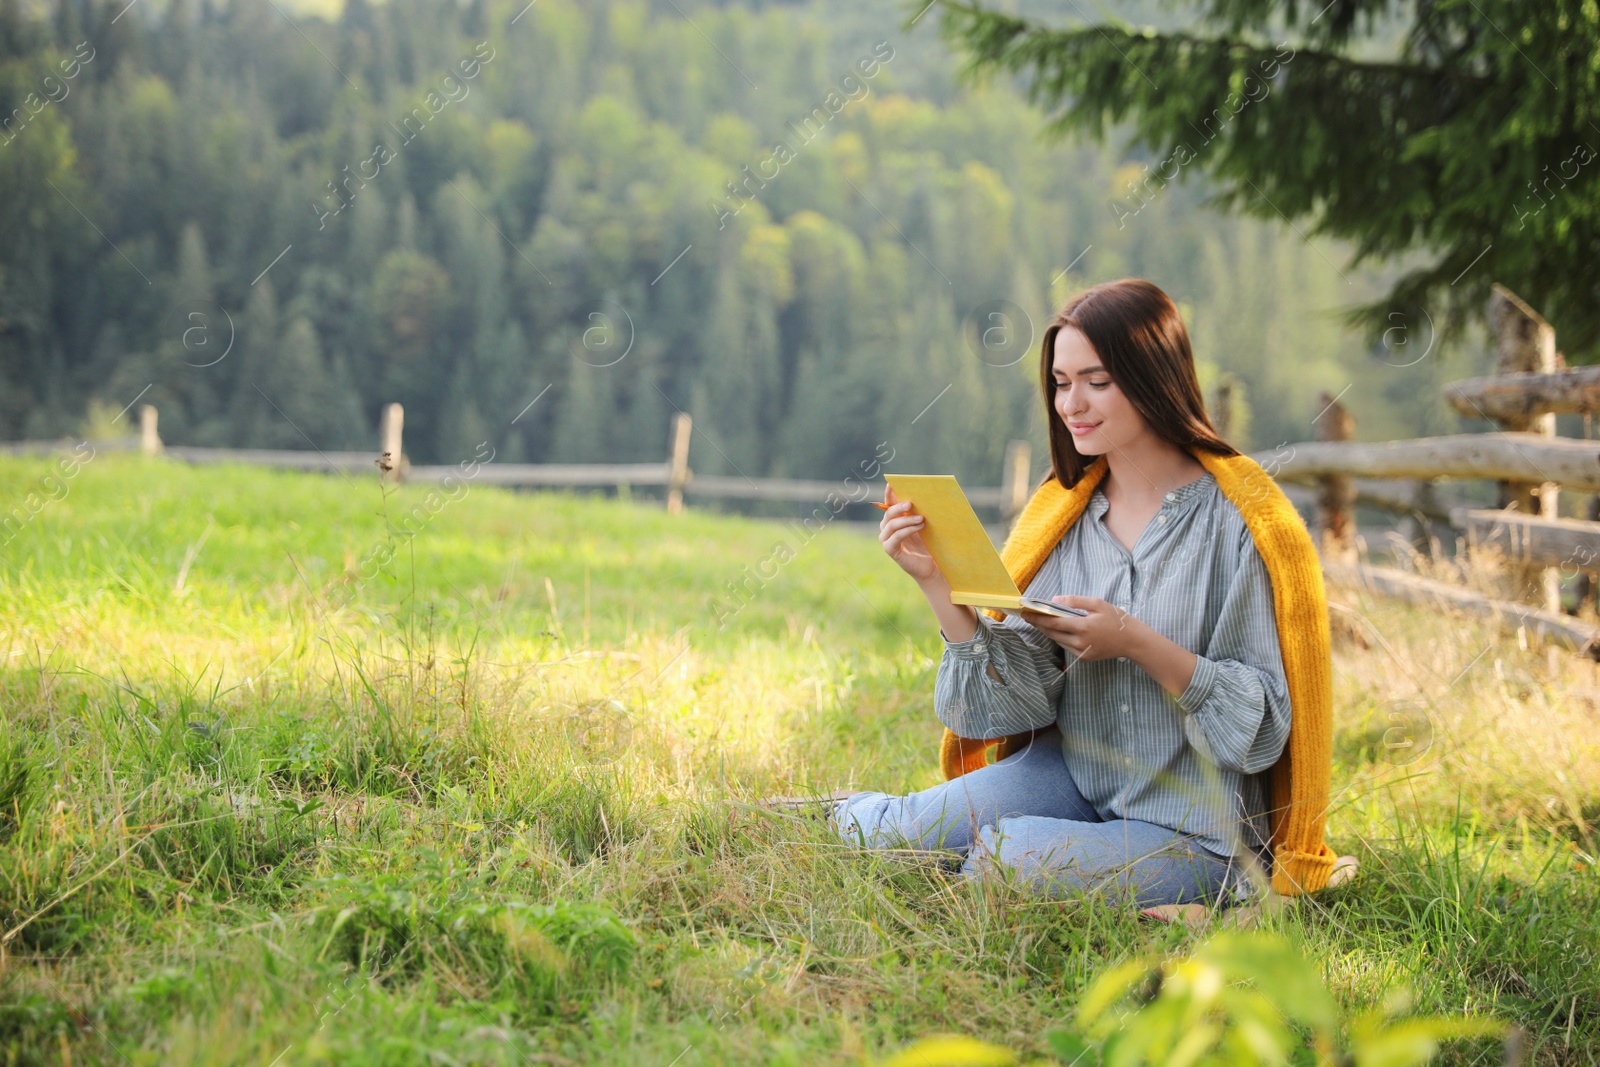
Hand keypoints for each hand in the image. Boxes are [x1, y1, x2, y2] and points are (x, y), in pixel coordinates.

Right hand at [878, 485, 939, 584]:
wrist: (932, 566)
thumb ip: (920, 512)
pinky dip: (907, 530)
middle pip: (888, 513)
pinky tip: (919, 527)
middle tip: (911, 503)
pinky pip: (896, 537)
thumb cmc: (929, 544)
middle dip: (899, 506)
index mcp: (894, 519)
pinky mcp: (890, 550)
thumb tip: (926, 494)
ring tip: (921, 518)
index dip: (889, 493)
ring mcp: (886, 540)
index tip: (891, 483)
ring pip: (891, 524)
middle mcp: (887, 528)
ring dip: (906, 519)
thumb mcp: (925, 524)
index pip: (889, 503)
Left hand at [1019, 595, 1143, 662]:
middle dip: (1039, 624)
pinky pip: (1066, 646)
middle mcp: (1080, 642)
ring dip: (1048, 631)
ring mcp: (1082, 652)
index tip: (1025, 613)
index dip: (1037, 618)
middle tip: (1028, 615)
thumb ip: (1075, 601)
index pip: (1053, 622)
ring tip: (1040, 621)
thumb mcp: (1098, 603)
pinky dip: (1060, 638)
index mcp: (1082, 627)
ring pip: (1058, 640)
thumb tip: (1055, 600)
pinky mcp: (1084, 658)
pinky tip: (1058, 630)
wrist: (1132, 641)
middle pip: (1052, 632)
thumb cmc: (1116, 619)